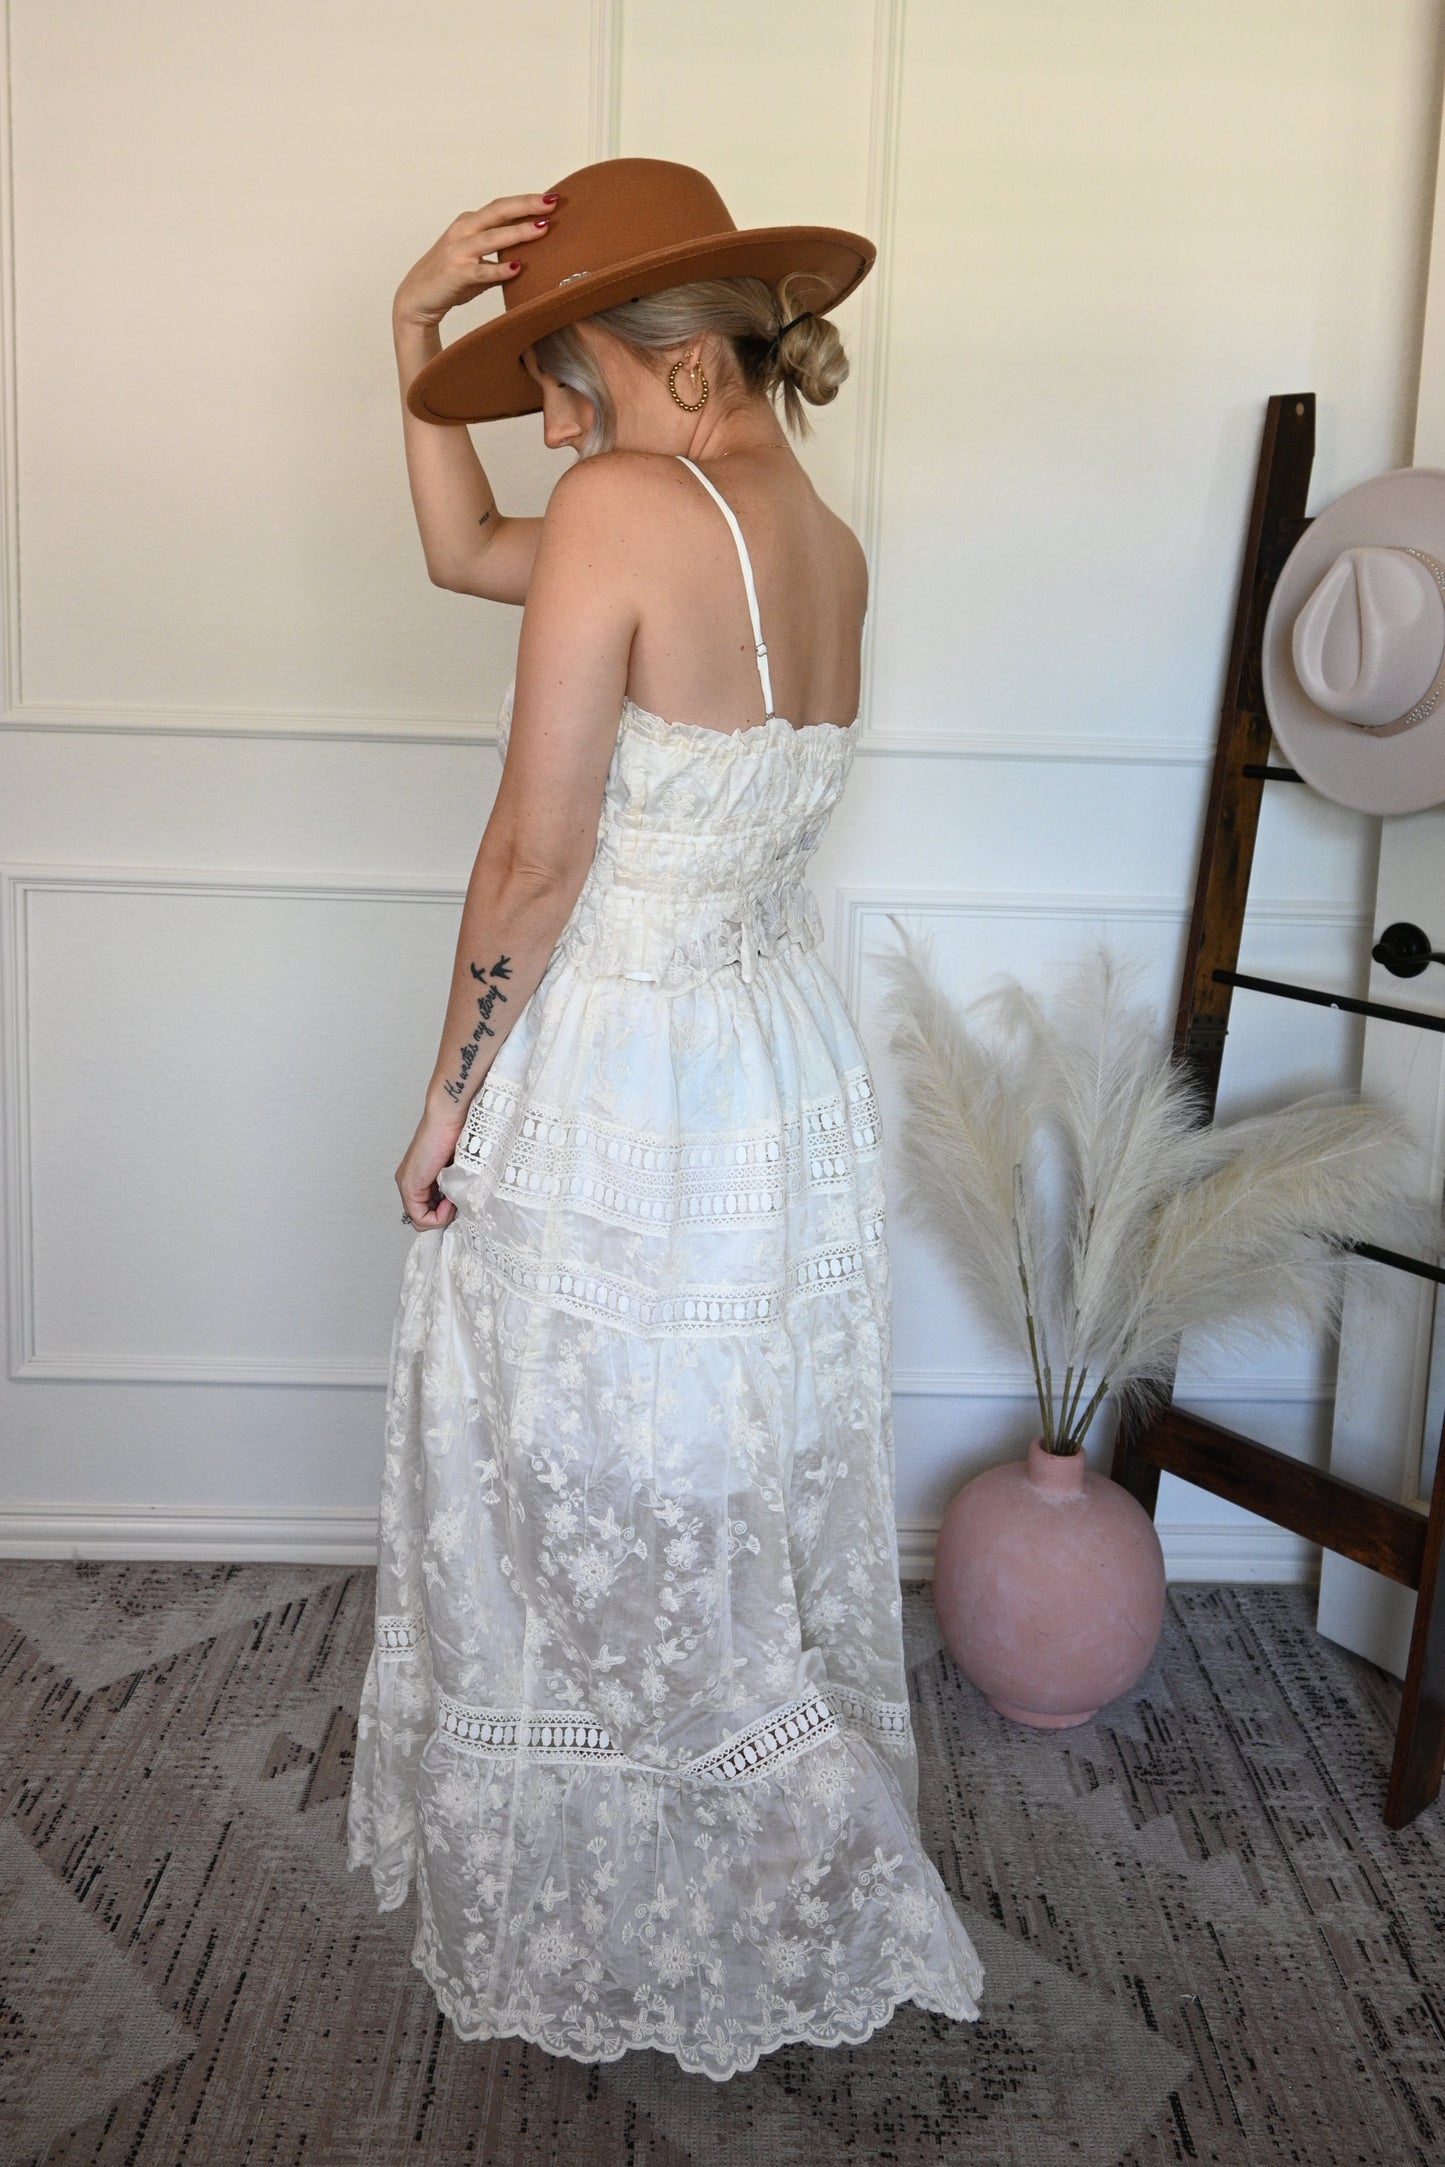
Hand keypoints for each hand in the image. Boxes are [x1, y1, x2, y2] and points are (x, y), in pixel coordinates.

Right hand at [393, 191, 556, 327]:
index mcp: (469, 223)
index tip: (551, 198)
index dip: (525, 201)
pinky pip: (482, 271)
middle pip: (498, 211)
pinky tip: (517, 268)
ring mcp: (459, 251)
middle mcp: (464, 230)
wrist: (418, 297)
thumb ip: (500, 256)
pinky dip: (500, 269)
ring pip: (492, 237)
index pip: (501, 207)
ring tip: (542, 229)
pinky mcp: (456, 273)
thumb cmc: (451, 278)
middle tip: (551, 202)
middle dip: (525, 205)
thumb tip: (532, 257)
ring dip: (518, 232)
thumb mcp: (477, 261)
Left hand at [395, 1102, 467, 1230]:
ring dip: (442, 1216)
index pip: (427, 1210)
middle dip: (443, 1216)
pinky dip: (439, 1216)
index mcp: (419, 1176)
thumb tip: (460, 1206)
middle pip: (423, 1217)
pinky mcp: (410, 1186)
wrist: (449, 1117)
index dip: (445, 1213)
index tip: (459, 1201)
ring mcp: (407, 1185)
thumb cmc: (458, 1133)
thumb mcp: (457, 1167)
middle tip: (457, 1203)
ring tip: (454, 1199)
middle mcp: (409, 1182)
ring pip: (420, 1220)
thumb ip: (454, 1186)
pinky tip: (449, 1202)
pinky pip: (420, 1218)